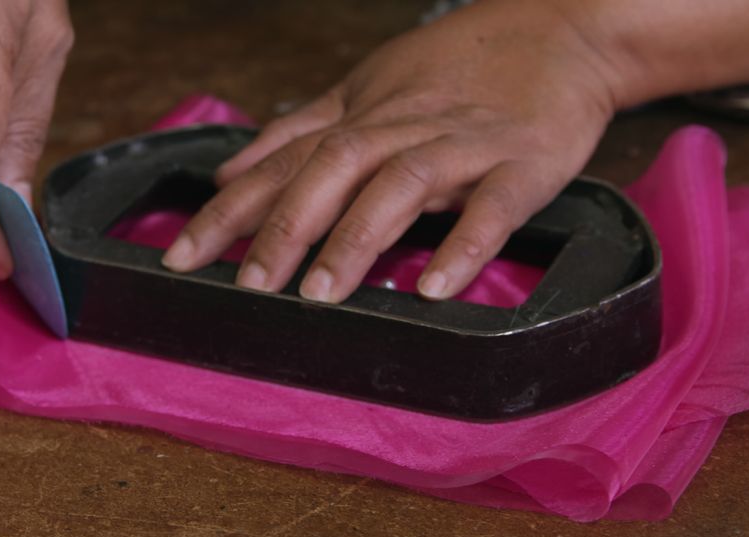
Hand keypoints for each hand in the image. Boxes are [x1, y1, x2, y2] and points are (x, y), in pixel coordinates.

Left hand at [162, 0, 619, 301]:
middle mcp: (403, 126)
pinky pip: (491, 207)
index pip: (283, 162)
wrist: (566, 29)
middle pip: (331, 169)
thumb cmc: (460, 66)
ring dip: (356, 239)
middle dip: (283, 227)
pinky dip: (462, 245)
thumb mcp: (366, 88)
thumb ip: (297, 132)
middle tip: (247, 285)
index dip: (230, 208)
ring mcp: (463, 144)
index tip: (182, 254)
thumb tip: (226, 172)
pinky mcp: (522, 165)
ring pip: (400, 186)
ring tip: (319, 294)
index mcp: (363, 114)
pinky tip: (432, 288)